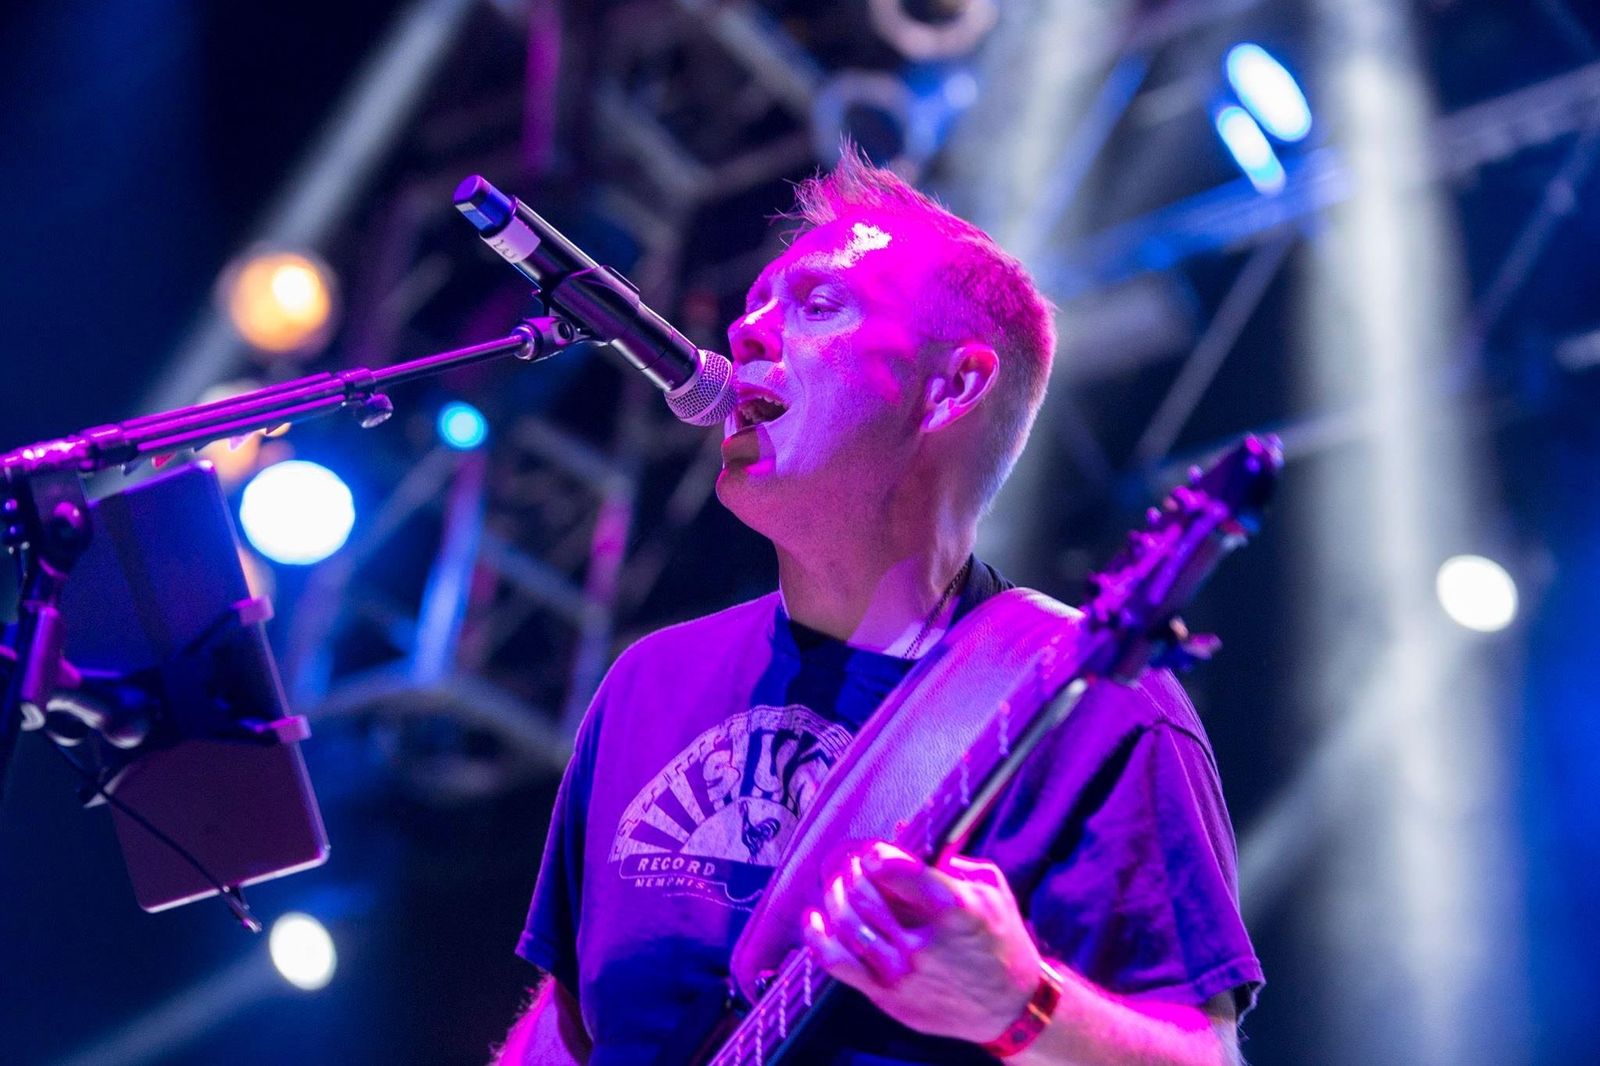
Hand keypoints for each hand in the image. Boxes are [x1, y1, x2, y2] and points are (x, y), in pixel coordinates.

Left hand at [801, 841, 1042, 1044]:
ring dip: (835, 896)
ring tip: (838, 885)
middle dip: (851, 870)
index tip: (873, 853)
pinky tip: (815, 919)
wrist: (1009, 1006)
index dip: (874, 854)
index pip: (892, 868)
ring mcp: (901, 973)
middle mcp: (923, 942)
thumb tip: (903, 835)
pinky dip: (818, 938)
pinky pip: (838, 963)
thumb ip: (949, 859)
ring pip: (845, 924)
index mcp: (952, 908)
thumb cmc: (1001, 939)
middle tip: (851, 864)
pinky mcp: (887, 996)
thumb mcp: (990, 888)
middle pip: (863, 893)